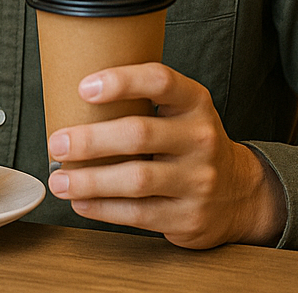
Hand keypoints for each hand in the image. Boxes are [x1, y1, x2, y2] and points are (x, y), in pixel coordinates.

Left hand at [45, 62, 284, 248]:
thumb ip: (141, 102)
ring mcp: (198, 180)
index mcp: (195, 103)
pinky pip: (138, 213)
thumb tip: (69, 100)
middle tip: (57, 142)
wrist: (240, 193)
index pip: (160, 81)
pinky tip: (80, 201)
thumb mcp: (181, 112)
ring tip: (59, 178)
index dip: (121, 81)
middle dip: (91, 140)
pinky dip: (102, 208)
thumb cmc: (190, 144)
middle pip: (139, 134)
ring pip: (136, 179)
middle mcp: (201, 138)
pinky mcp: (189, 216)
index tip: (84, 87)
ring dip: (89, 180)